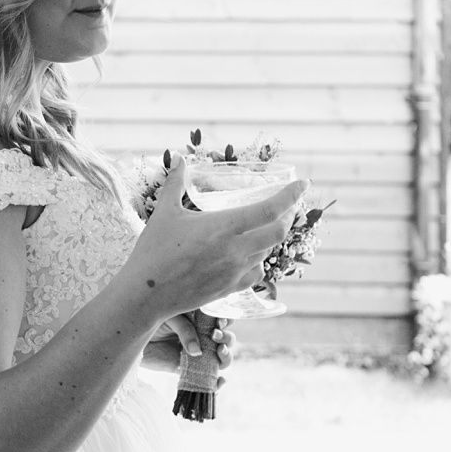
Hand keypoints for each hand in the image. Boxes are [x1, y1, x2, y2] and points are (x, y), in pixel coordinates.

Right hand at [122, 153, 308, 317]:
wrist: (147, 293)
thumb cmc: (153, 250)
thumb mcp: (165, 212)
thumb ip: (175, 183)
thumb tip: (178, 158)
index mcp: (224, 227)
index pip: (270, 209)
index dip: (291, 195)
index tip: (303, 184)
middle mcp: (236, 250)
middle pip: (279, 232)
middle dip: (289, 215)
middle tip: (289, 205)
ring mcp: (235, 271)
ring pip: (268, 251)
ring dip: (273, 236)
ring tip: (269, 225)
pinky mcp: (230, 289)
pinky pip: (257, 273)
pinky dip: (259, 260)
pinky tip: (251, 254)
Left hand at [141, 314, 236, 386]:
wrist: (131, 337)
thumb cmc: (150, 321)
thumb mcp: (170, 318)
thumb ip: (185, 330)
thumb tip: (197, 352)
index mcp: (200, 318)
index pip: (221, 319)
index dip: (226, 321)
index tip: (219, 323)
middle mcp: (201, 336)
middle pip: (226, 339)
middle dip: (226, 339)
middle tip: (215, 336)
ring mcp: (196, 354)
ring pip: (221, 358)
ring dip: (226, 357)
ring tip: (219, 353)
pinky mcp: (187, 369)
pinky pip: (207, 378)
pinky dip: (217, 382)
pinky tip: (220, 381)